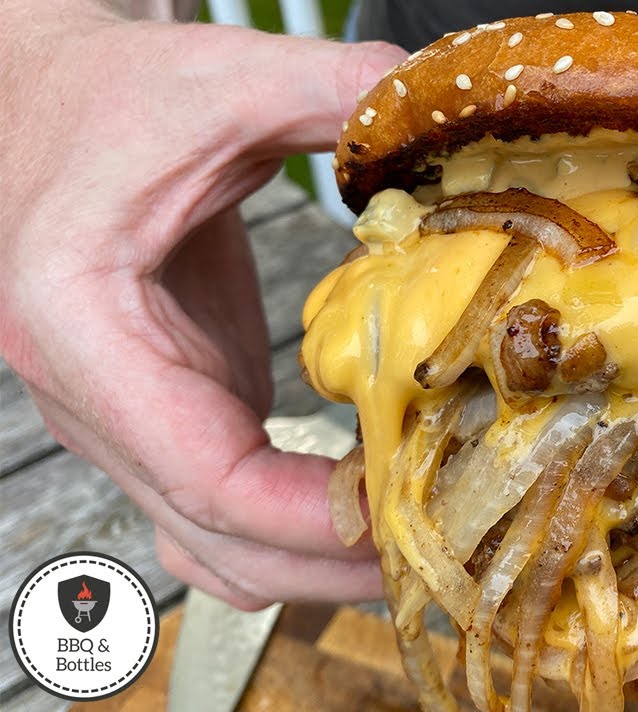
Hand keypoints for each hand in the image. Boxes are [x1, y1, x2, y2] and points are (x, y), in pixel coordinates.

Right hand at [0, 4, 404, 608]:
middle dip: (332, 561)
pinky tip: (367, 510)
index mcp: (79, 326)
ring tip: (419, 543)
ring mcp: (124, 419)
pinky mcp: (167, 414)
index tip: (408, 512)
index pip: (203, 475)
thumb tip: (437, 109)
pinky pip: (220, 513)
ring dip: (313, 566)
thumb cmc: (113, 97)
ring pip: (211, 547)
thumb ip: (330, 90)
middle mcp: (89, 397)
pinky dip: (290, 533)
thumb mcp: (222, 80)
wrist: (53, 104)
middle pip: (214, 537)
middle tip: (444, 548)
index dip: (315, 517)